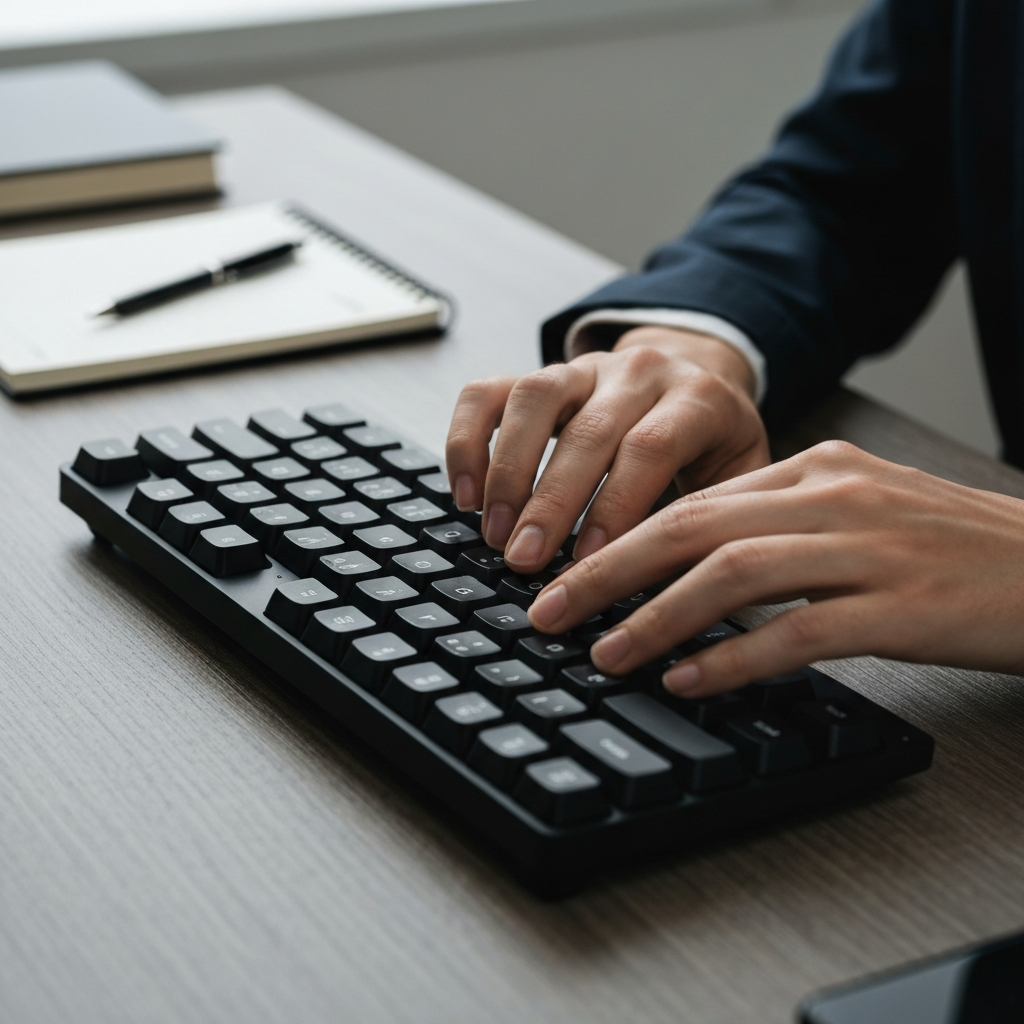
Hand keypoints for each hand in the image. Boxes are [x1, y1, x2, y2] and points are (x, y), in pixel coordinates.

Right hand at [445, 326, 768, 572]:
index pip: (651, 447)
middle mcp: (638, 372)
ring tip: (494, 533)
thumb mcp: (741, 479)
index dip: (615, 506)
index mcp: (698, 399)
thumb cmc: (715, 446)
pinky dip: (467, 440)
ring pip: (534, 399)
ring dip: (507, 473)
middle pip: (588, 431)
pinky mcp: (539, 374)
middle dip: (551, 503)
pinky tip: (464, 494)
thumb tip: (682, 597)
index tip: (587, 564)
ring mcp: (584, 367)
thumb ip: (715, 523)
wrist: (700, 376)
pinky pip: (488, 392)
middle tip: (525, 562)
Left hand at [527, 440, 1023, 693]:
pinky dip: (734, 657)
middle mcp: (833, 496)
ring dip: (656, 615)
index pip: (694, 499)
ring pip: (734, 573)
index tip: (567, 573)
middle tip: (549, 610)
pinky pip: (798, 631)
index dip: (619, 538)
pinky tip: (689, 679)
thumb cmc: (952, 550)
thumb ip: (779, 528)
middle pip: (694, 526)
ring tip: (604, 653)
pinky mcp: (901, 607)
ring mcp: (868, 549)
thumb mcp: (858, 513)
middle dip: (608, 571)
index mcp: (815, 468)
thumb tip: (692, 566)